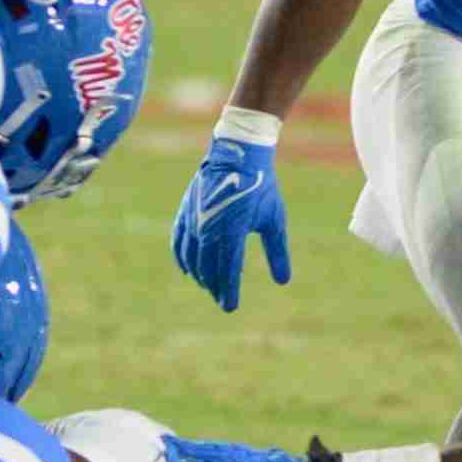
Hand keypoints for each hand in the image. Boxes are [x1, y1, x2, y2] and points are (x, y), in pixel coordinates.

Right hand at [171, 131, 288, 312]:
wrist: (237, 155)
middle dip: (215, 287)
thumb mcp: (274, 220)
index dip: (229, 292)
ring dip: (200, 276)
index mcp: (232, 232)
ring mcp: (194, 220)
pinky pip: (179, 242)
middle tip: (222, 298)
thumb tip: (283, 281)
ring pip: (192, 258)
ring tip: (208, 286)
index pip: (228, 271)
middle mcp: (209, 229)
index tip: (230, 307)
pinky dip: (182, 259)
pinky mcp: (186, 212)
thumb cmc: (261, 187)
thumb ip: (277, 252)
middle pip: (208, 269)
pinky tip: (187, 269)